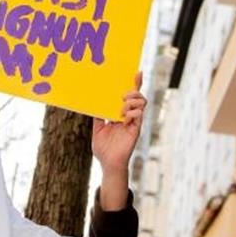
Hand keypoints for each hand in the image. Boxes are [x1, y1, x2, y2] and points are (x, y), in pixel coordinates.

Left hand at [92, 73, 145, 210]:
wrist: (108, 164)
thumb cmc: (103, 148)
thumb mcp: (97, 128)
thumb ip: (98, 116)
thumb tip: (93, 102)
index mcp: (120, 114)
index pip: (130, 96)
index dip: (135, 84)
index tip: (136, 72)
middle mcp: (129, 116)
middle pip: (139, 96)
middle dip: (134, 90)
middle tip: (123, 94)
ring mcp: (133, 123)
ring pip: (141, 104)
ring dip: (132, 101)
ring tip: (121, 107)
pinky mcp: (135, 130)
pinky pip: (139, 116)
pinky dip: (132, 113)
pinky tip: (123, 117)